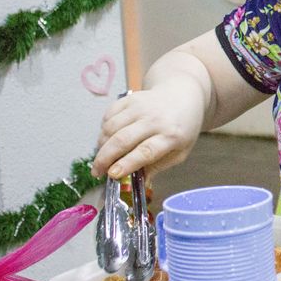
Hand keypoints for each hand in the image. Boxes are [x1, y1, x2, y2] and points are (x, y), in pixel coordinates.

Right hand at [92, 82, 206, 179]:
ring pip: (111, 127)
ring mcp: (142, 106)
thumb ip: (157, 167)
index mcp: (171, 135)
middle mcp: (155, 119)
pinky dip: (103, 129)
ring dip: (101, 145)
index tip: (112, 174)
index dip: (126, 164)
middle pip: (123, 140)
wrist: (183, 96)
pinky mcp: (131, 98)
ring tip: (102, 156)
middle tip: (97, 172)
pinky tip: (108, 137)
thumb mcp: (179, 152)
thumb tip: (136, 184)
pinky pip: (109, 114)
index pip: (146, 151)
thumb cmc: (182, 128)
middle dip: (105, 159)